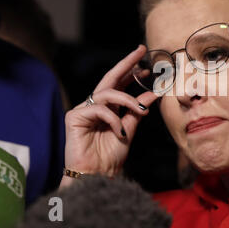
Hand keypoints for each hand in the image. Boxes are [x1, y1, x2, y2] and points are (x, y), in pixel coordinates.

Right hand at [63, 45, 158, 177]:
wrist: (97, 175)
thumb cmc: (110, 156)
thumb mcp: (130, 129)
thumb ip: (137, 111)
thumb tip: (154, 92)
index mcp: (108, 108)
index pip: (119, 84)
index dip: (131, 71)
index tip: (146, 62)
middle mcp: (95, 105)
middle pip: (110, 78)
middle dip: (126, 64)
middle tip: (141, 52)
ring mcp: (83, 110)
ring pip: (108, 93)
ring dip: (128, 100)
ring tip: (141, 111)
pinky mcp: (74, 117)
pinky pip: (99, 109)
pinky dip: (113, 119)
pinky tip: (119, 132)